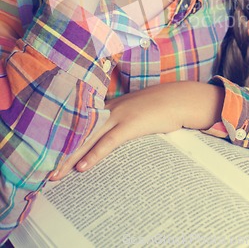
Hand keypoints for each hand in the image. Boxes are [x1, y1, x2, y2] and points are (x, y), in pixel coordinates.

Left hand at [51, 82, 223, 179]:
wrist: (179, 98)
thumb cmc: (160, 106)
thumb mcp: (137, 112)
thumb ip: (122, 121)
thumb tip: (112, 136)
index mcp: (109, 107)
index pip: (81, 124)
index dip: (66, 140)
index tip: (52, 154)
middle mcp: (109, 110)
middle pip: (79, 132)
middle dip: (62, 152)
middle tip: (45, 170)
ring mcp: (119, 116)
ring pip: (88, 138)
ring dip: (71, 157)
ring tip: (56, 174)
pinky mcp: (131, 124)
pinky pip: (108, 142)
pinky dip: (95, 155)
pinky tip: (83, 167)